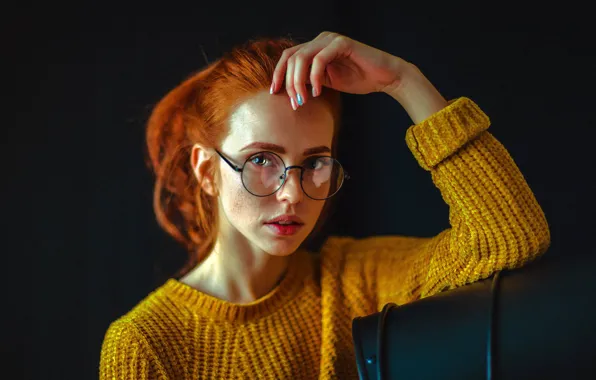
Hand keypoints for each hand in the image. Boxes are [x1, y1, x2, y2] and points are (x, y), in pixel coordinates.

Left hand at [270, 31, 414, 108]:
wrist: (385, 77)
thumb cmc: (359, 79)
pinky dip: (314, 78)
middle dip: (289, 83)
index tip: (274, 92)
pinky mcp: (342, 43)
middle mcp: (321, 40)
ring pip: (302, 58)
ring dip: (299, 82)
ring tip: (304, 101)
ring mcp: (331, 39)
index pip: (288, 57)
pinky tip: (317, 92)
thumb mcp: (327, 82)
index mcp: (315, 47)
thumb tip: (288, 90)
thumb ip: (308, 80)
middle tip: (295, 104)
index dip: (278, 74)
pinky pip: (319, 60)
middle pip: (292, 58)